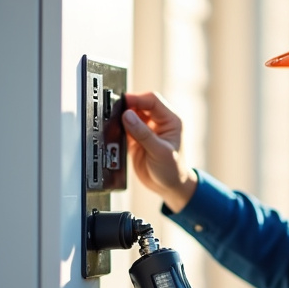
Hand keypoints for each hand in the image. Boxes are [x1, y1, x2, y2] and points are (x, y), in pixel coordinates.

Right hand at [122, 92, 197, 212]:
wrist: (170, 187)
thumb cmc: (174, 170)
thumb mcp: (160, 152)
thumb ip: (143, 134)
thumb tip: (127, 116)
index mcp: (171, 121)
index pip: (152, 101)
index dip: (137, 99)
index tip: (124, 103)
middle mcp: (159, 123)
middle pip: (140, 106)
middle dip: (128, 107)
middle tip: (115, 112)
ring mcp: (147, 131)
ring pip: (131, 116)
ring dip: (122, 118)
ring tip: (114, 123)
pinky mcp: (137, 140)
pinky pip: (126, 129)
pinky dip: (119, 129)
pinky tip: (115, 132)